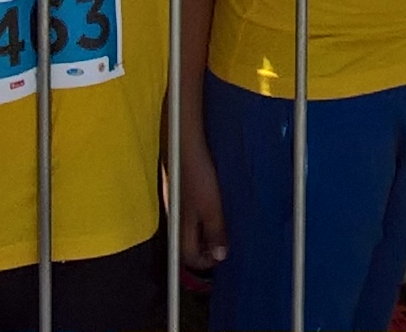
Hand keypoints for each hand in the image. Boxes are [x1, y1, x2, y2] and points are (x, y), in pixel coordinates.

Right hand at [175, 140, 227, 270]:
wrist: (185, 145)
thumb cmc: (197, 174)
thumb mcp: (211, 207)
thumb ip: (215, 232)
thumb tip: (220, 256)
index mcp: (180, 227)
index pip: (188, 257)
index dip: (207, 262)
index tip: (224, 254)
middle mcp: (176, 219)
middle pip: (190, 244)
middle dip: (209, 247)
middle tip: (229, 240)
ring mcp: (177, 206)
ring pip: (192, 228)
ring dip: (209, 231)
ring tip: (227, 223)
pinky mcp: (181, 192)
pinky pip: (193, 213)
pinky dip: (205, 216)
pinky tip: (218, 205)